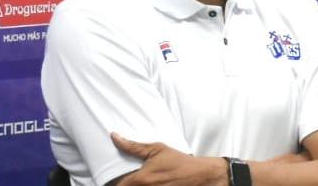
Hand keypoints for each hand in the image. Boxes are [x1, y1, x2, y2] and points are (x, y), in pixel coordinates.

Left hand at [109, 132, 228, 185]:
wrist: (202, 176)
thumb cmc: (179, 162)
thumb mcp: (157, 150)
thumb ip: (133, 146)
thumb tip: (114, 137)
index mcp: (141, 180)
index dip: (114, 184)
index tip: (115, 180)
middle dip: (125, 185)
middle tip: (127, 180)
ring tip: (142, 181)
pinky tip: (151, 184)